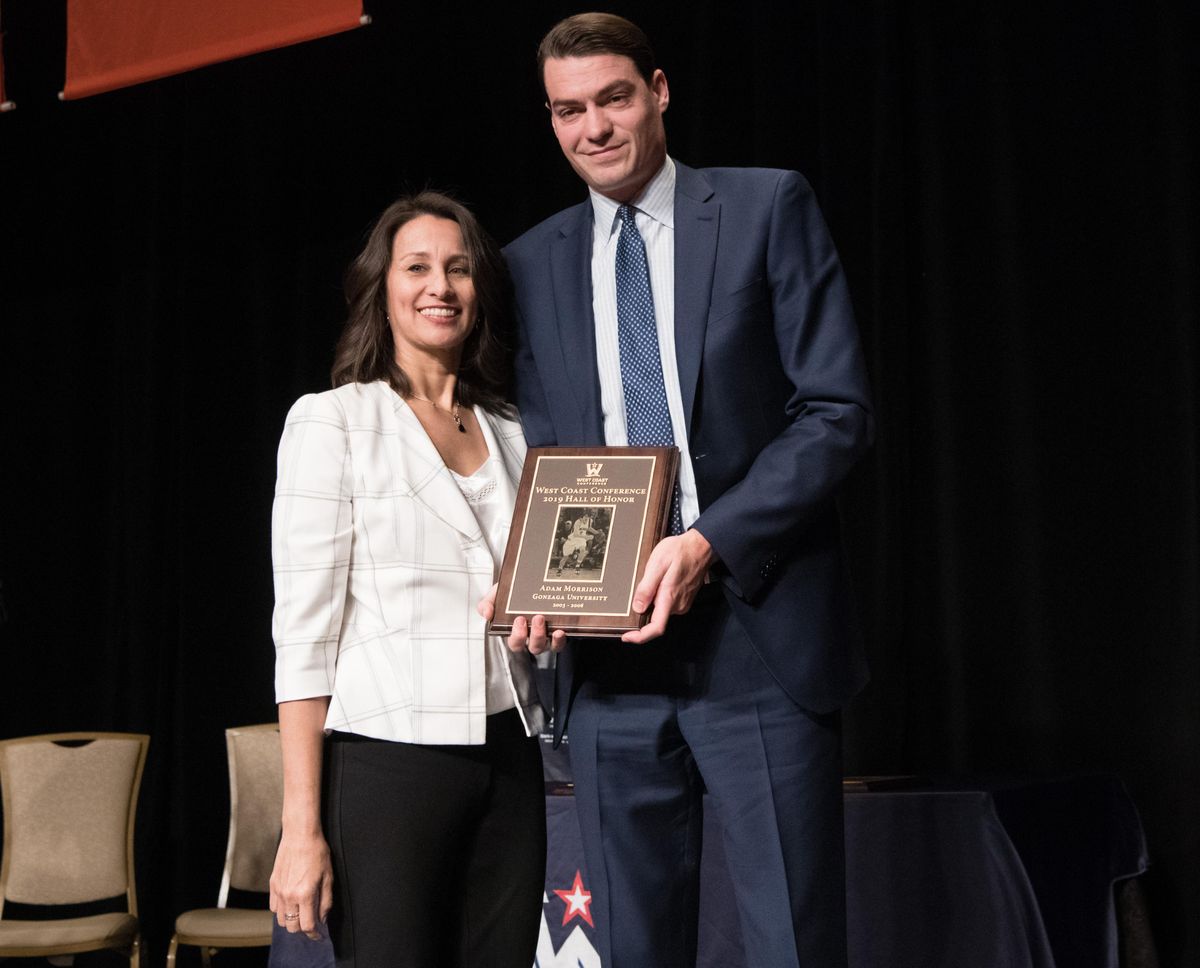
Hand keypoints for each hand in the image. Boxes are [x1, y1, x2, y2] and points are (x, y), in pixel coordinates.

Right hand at [269, 831, 332, 938]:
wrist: (300, 835)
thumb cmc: (317, 852)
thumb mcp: (328, 877)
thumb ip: (326, 901)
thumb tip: (323, 918)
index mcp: (305, 895)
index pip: (307, 926)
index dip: (314, 934)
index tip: (319, 934)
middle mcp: (289, 896)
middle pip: (292, 927)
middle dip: (303, 929)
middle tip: (311, 922)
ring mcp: (279, 891)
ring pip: (281, 920)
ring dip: (291, 921)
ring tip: (301, 913)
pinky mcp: (273, 885)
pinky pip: (274, 908)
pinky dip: (282, 911)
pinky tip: (291, 904)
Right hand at [478, 583, 565, 655]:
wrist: (530, 579)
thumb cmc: (512, 591)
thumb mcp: (496, 594)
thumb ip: (487, 603)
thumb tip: (486, 614)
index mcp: (516, 632)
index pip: (515, 643)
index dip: (517, 636)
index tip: (519, 620)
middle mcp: (532, 638)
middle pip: (533, 647)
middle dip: (535, 635)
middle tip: (535, 618)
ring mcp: (546, 636)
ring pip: (547, 647)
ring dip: (546, 636)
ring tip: (545, 620)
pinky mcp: (559, 632)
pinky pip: (560, 643)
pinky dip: (560, 640)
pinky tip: (560, 630)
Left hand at [621, 529, 715, 643]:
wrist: (701, 546)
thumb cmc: (680, 552)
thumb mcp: (658, 564)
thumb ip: (647, 588)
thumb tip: (638, 608)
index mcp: (670, 598)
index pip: (656, 628)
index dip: (640, 637)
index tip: (626, 637)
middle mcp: (678, 606)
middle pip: (655, 619)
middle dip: (643, 611)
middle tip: (637, 590)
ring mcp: (682, 604)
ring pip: (660, 611)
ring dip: (651, 601)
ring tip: (652, 579)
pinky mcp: (683, 600)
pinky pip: (667, 605)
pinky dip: (658, 598)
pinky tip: (659, 582)